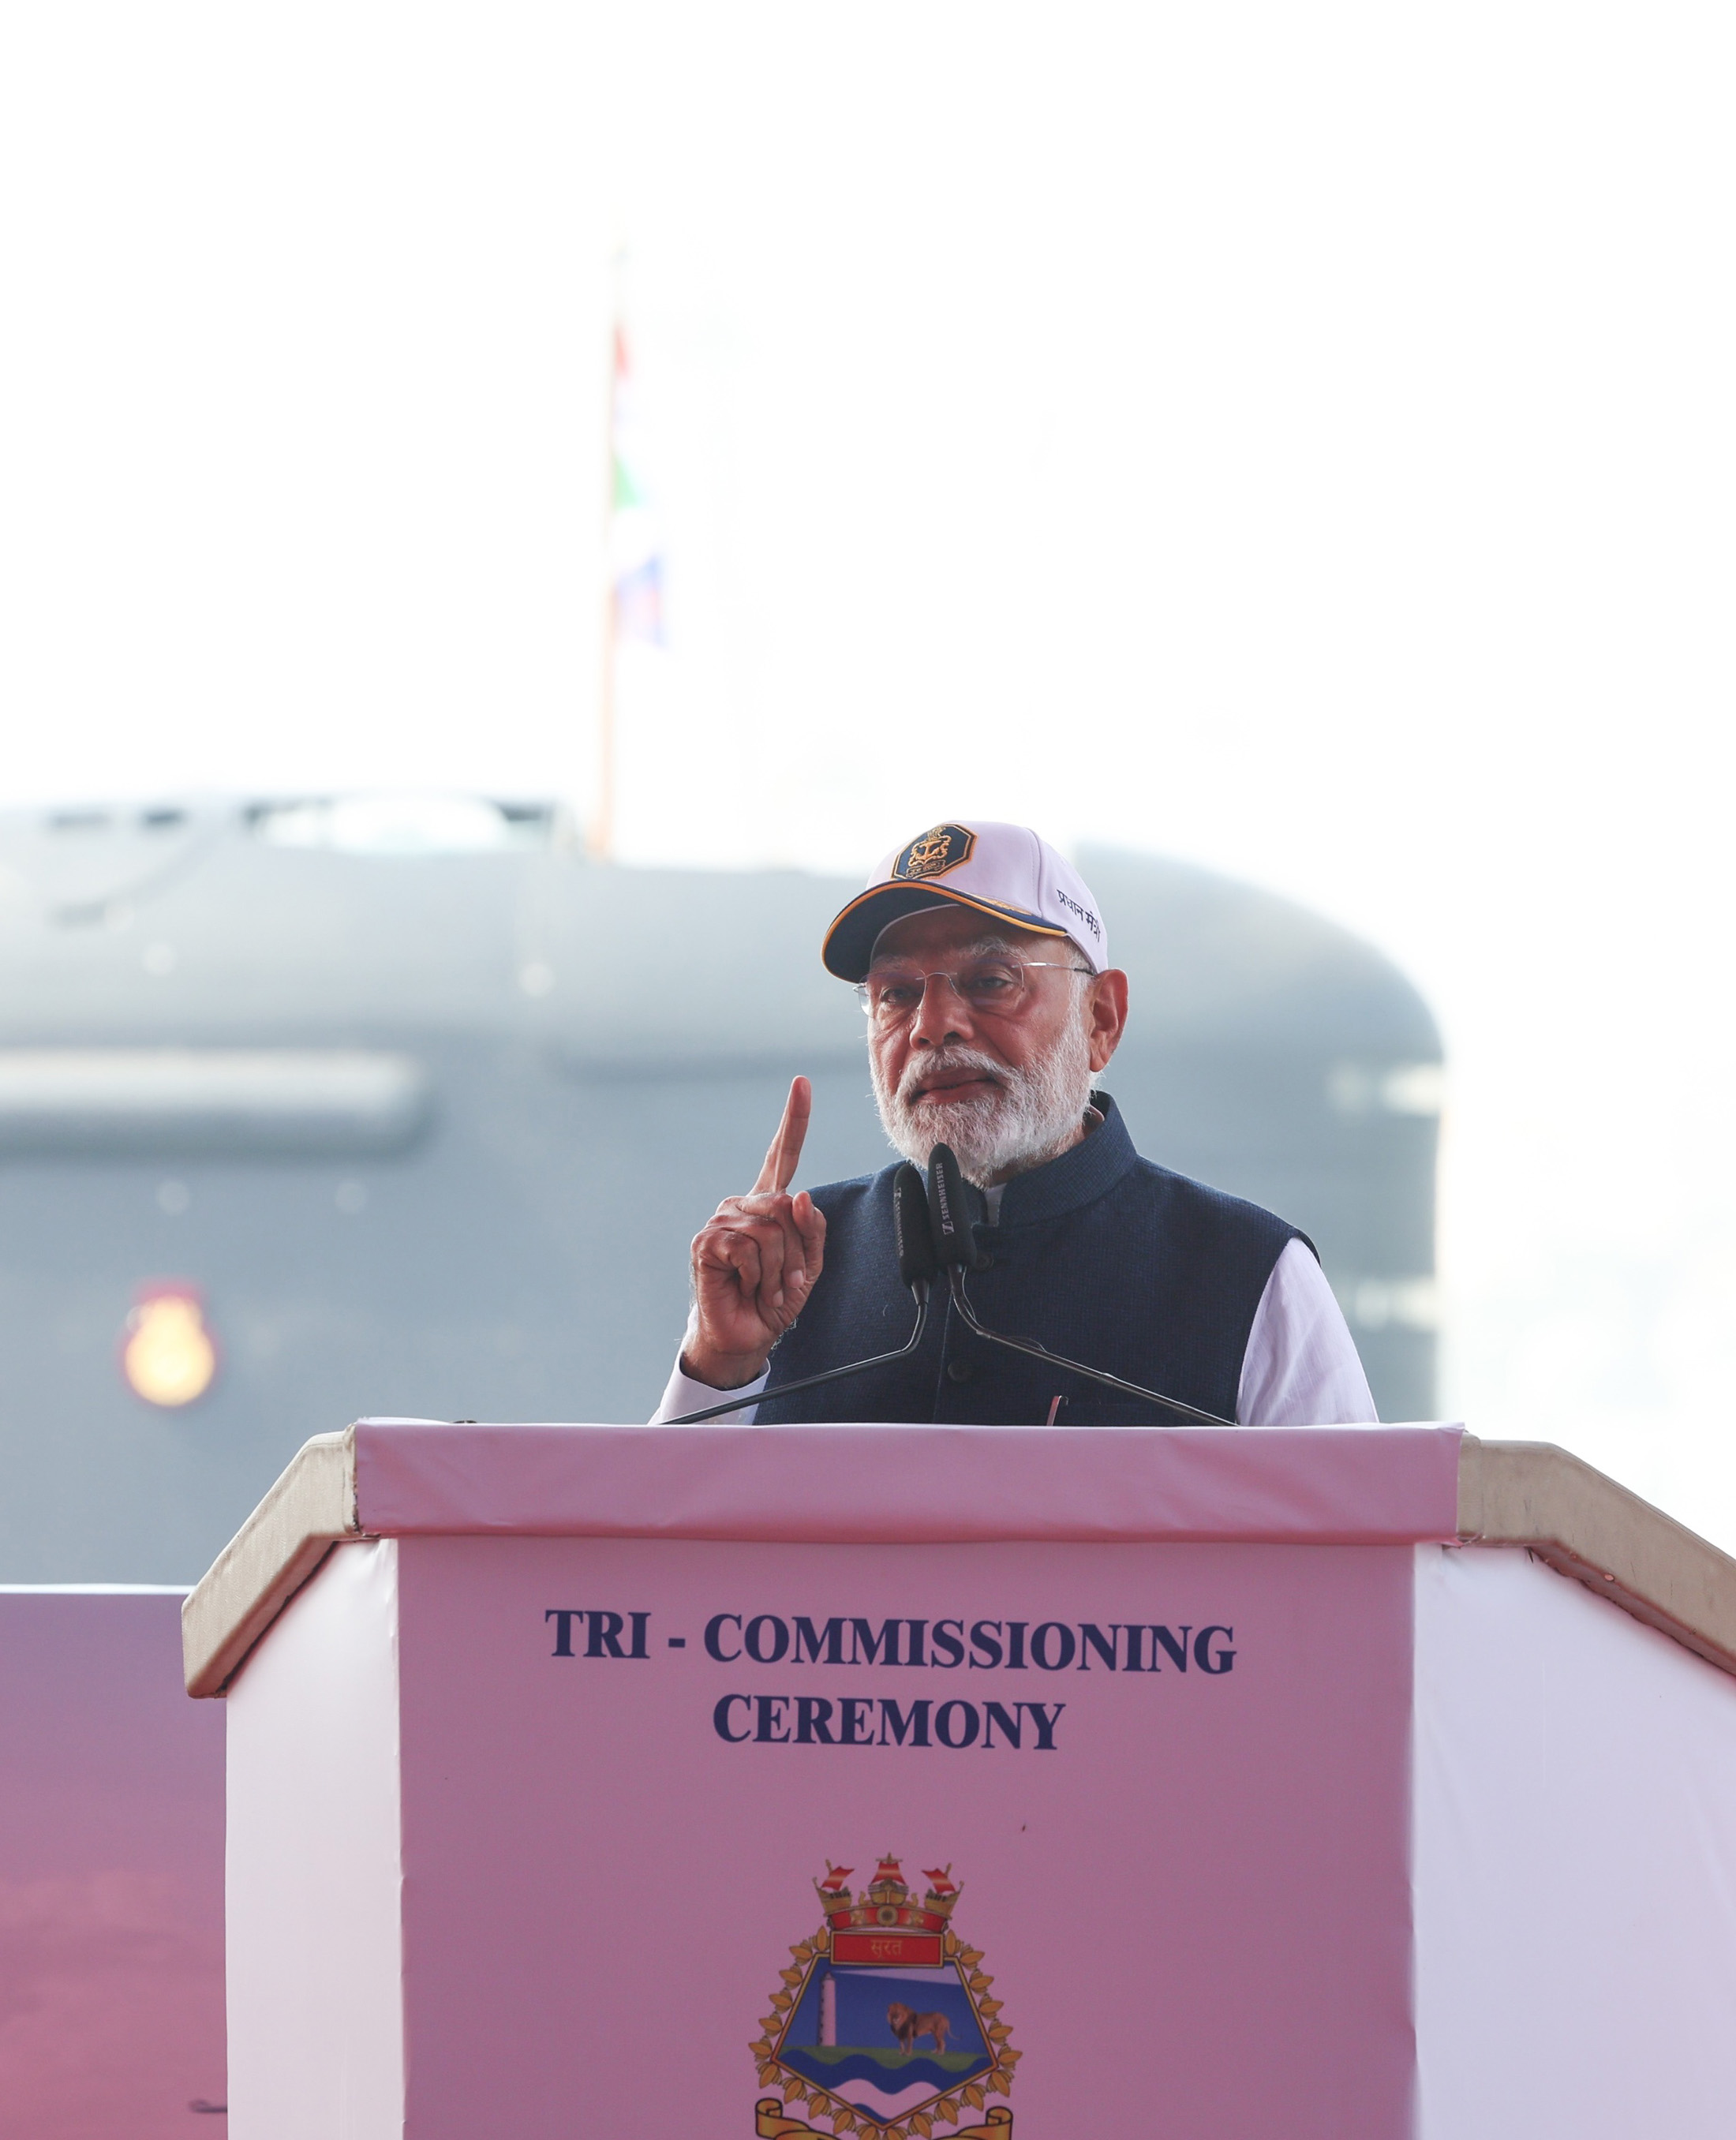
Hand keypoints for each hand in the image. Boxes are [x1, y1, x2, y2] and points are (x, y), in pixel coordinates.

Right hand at [684, 1077, 827, 1388]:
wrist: (745, 1336)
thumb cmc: (774, 1299)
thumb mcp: (807, 1266)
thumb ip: (811, 1231)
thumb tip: (800, 1197)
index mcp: (768, 1204)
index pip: (782, 1155)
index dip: (793, 1119)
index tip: (802, 1083)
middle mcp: (742, 1205)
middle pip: (787, 1206)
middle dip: (795, 1250)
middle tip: (785, 1280)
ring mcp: (720, 1221)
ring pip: (771, 1229)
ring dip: (778, 1268)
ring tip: (766, 1287)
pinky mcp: (706, 1242)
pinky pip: (749, 1247)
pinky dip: (758, 1275)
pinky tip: (747, 1286)